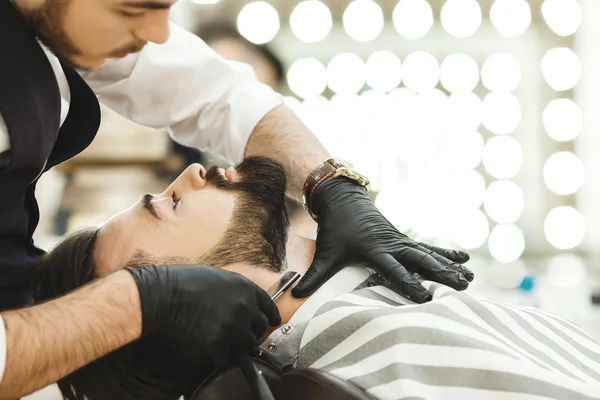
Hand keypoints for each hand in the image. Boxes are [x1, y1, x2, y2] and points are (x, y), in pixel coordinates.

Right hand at [126, 265, 280, 365]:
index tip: (273, 322)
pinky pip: (226, 357)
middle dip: (250, 331)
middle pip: (260, 327)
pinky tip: (206, 347)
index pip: (267, 305)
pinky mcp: (220, 344)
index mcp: (245, 287)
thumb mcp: (217, 277)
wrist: (164, 295)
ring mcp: (233, 327)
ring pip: (246, 344)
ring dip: (235, 344)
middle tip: (237, 334)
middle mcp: (244, 307)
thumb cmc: (184, 282)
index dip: (270, 315)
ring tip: (219, 340)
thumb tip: (241, 302)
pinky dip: (217, 356)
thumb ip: (234, 290)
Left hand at [292, 177, 473, 301]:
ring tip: (470, 278)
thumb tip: (294, 296)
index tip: (425, 297)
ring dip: (449, 266)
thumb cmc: (334, 228)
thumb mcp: (324, 253)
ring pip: (429, 254)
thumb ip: (313, 277)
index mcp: (374, 249)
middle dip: (441, 274)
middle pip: (421, 261)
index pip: (394, 270)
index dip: (409, 283)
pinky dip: (446, 253)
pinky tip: (465, 259)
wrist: (342, 199)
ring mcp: (400, 240)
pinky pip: (428, 247)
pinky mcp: (403, 239)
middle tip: (461, 286)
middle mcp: (392, 244)